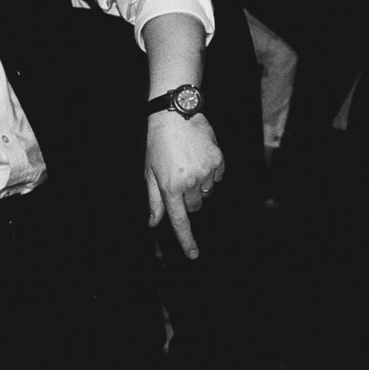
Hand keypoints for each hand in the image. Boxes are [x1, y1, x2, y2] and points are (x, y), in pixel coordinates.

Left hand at [146, 111, 224, 259]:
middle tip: (180, 178)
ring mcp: (206, 172)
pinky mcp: (218, 160)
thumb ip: (154, 200)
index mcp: (170, 187)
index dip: (186, 240)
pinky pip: (217, 177)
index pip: (180, 221)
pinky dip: (211, 172)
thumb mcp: (149, 172)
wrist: (175, 114)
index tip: (194, 255)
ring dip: (199, 184)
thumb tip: (153, 222)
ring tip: (189, 162)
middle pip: (195, 206)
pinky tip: (200, 156)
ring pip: (207, 191)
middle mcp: (189, 183)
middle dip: (188, 199)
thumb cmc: (158, 144)